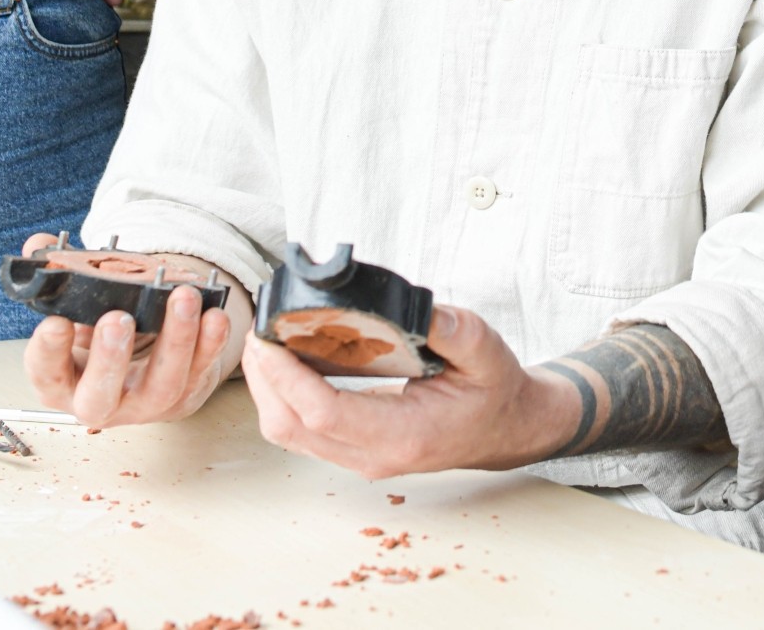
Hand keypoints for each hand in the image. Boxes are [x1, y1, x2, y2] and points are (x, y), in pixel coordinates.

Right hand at [17, 235, 247, 424]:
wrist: (140, 365)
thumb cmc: (101, 335)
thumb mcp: (76, 308)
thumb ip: (60, 274)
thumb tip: (42, 243)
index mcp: (62, 381)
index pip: (46, 372)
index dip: (48, 351)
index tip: (55, 322)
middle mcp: (100, 400)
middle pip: (100, 395)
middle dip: (109, 359)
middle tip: (118, 320)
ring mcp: (144, 403)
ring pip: (161, 384)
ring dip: (176, 341)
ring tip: (182, 300)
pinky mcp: (184, 396)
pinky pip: (201, 372)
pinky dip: (211, 343)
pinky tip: (215, 315)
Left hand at [243, 301, 578, 477]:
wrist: (507, 428)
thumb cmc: (495, 391)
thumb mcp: (484, 349)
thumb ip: (450, 328)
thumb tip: (411, 305)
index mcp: (404, 434)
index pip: (325, 413)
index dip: (287, 377)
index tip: (267, 339)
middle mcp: (374, 455)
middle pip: (291, 427)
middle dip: (263, 378)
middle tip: (256, 328)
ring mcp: (360, 457)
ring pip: (288, 432)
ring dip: (266, 388)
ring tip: (264, 339)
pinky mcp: (352, 449)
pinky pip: (300, 430)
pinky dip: (281, 396)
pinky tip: (284, 360)